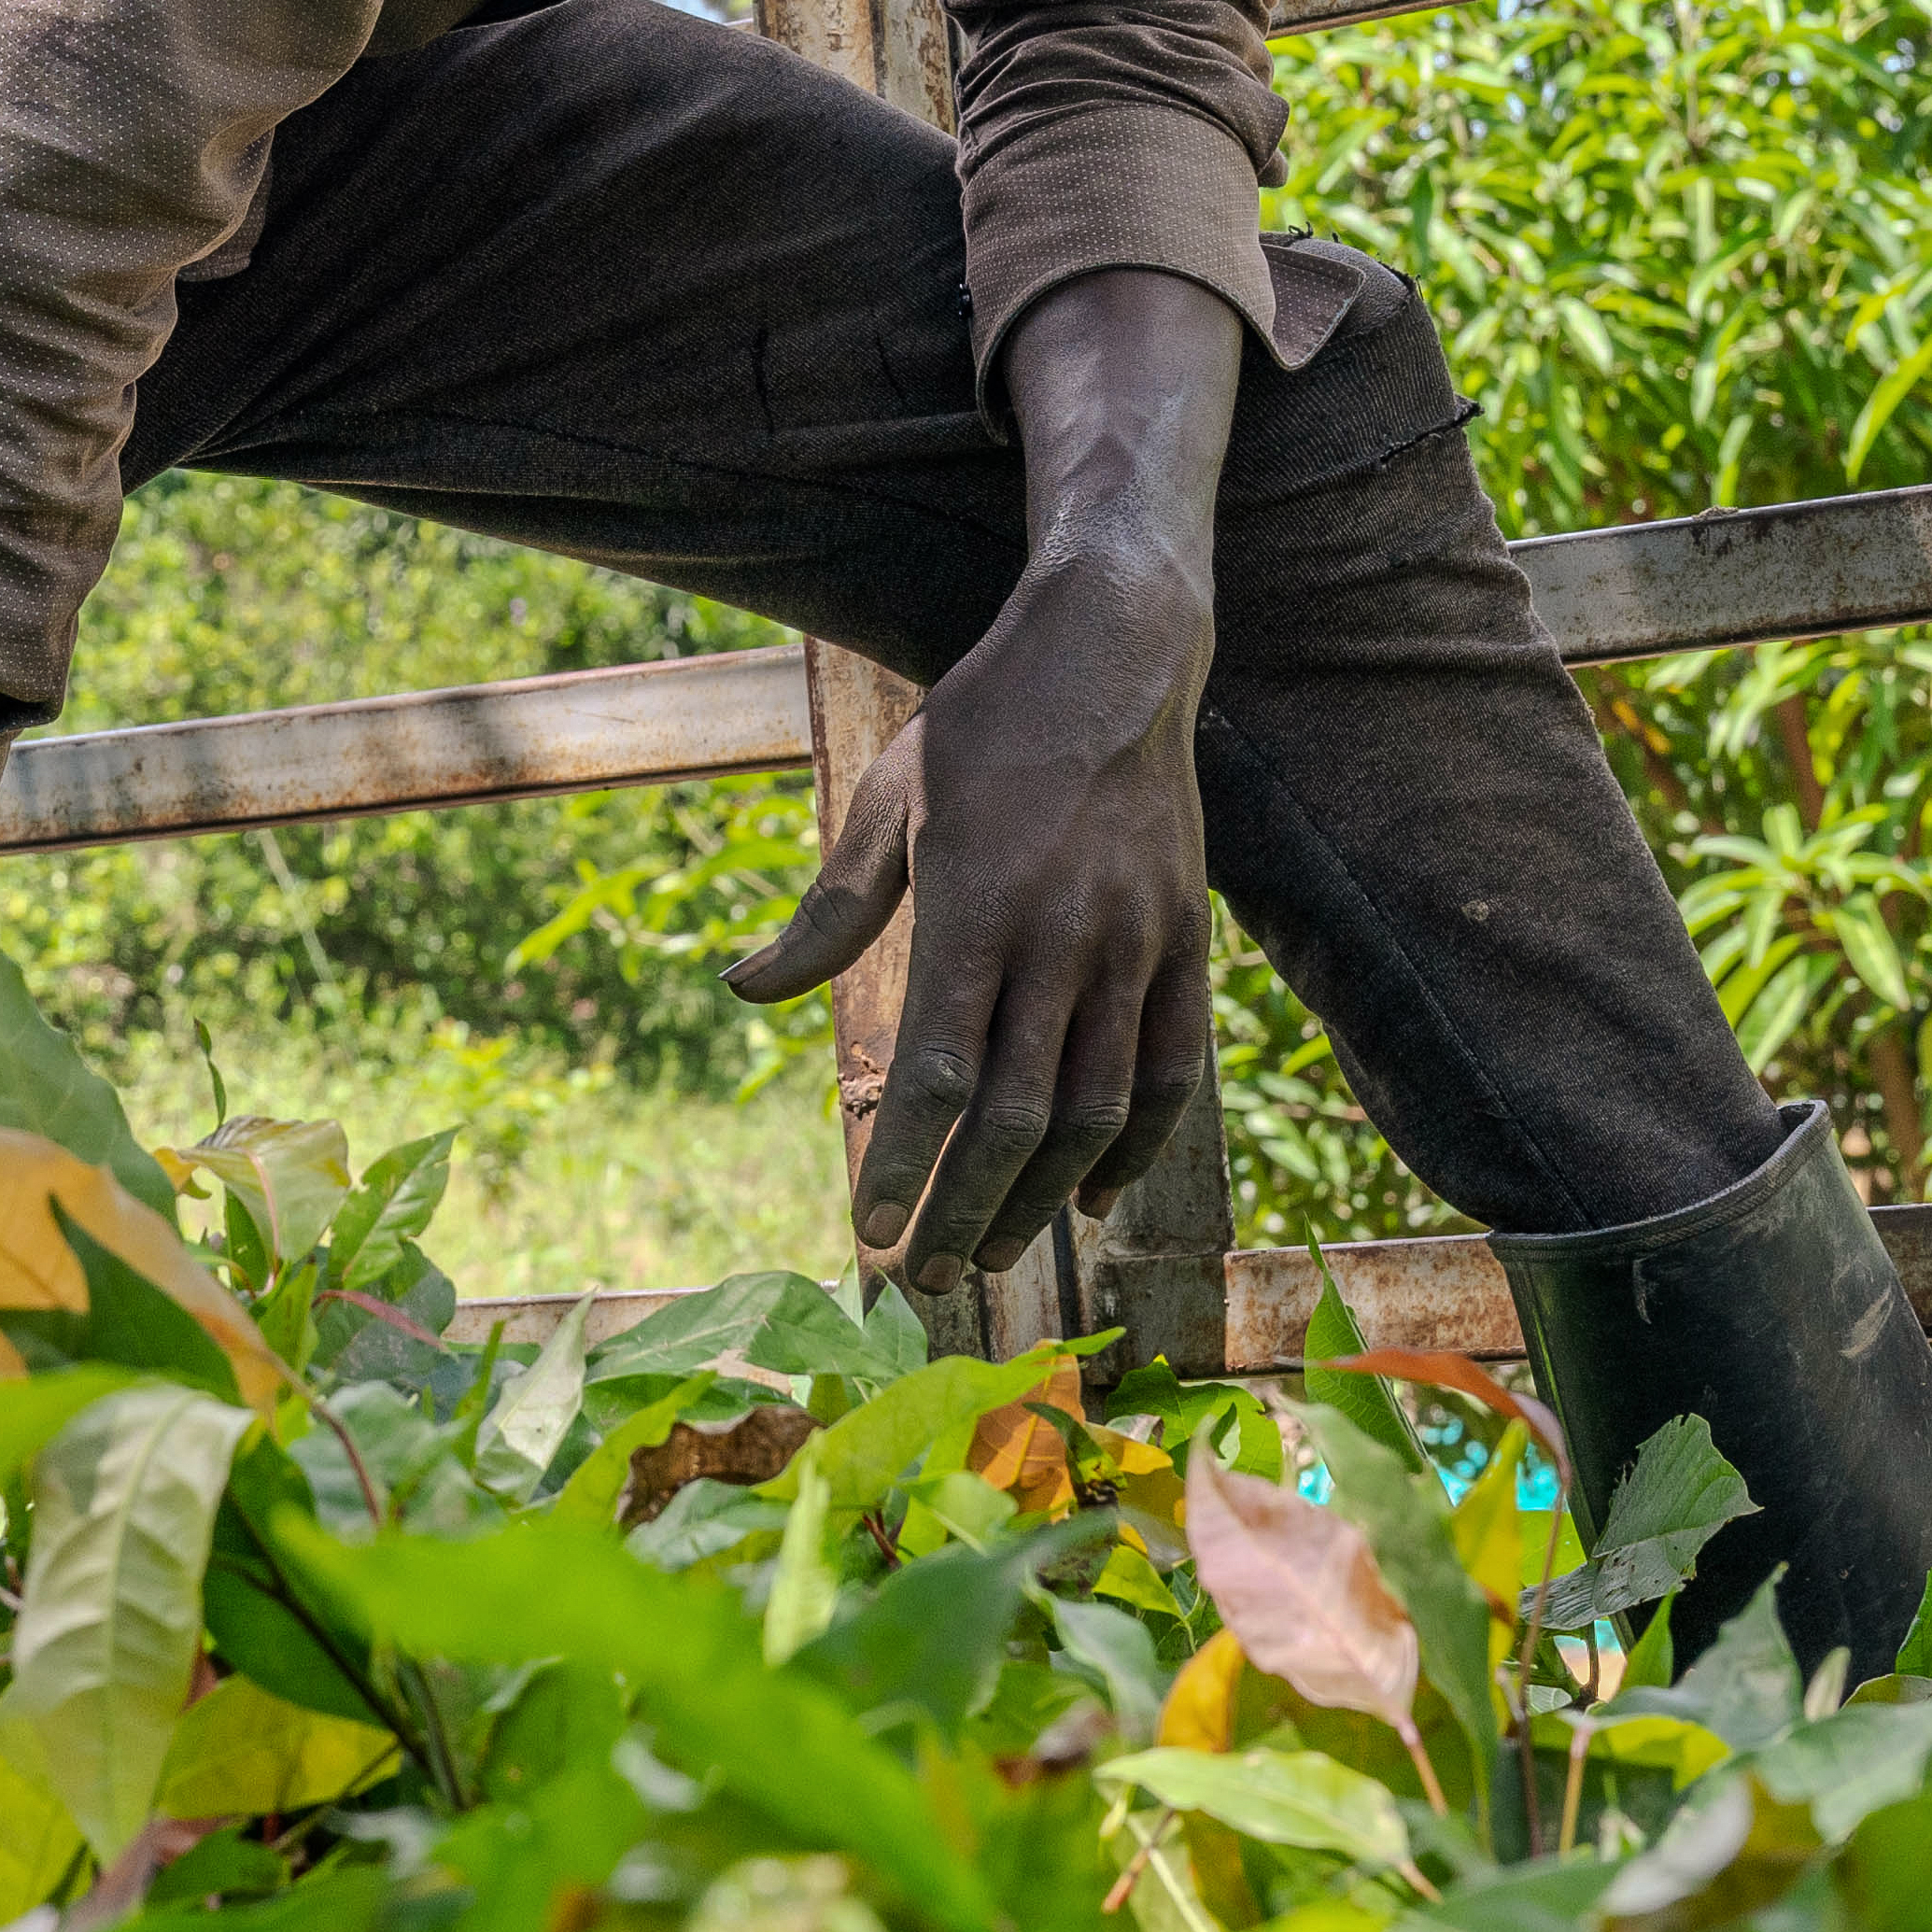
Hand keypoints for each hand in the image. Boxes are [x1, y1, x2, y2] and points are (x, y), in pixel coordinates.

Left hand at [730, 531, 1221, 1283]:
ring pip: (1094, 1111)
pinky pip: (1169, 1074)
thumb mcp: (887, 804)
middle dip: (964, 1209)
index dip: (902, 1167)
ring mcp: (1135, 945)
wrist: (1110, 658)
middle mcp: (1062, 940)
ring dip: (1041, 1198)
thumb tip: (744, 991)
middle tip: (922, 1273)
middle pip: (1015, 1118)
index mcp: (976, 909)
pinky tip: (1096, 1198)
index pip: (937, 1076)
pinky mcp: (1187, 943)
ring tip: (991, 1249)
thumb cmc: (979, 732)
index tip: (867, 1232)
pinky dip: (1135, 1148)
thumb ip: (829, 914)